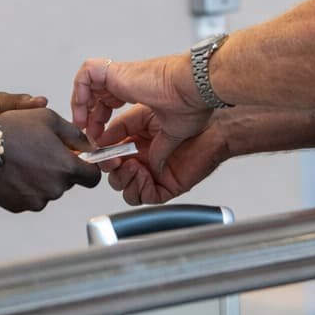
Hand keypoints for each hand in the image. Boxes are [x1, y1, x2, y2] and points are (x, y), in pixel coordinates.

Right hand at [0, 108, 101, 212]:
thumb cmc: (10, 131)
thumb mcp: (48, 118)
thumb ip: (74, 133)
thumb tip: (87, 145)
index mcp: (66, 167)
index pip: (93, 178)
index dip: (89, 167)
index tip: (81, 160)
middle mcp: (54, 188)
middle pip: (69, 182)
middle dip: (60, 168)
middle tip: (42, 151)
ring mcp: (36, 200)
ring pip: (49, 190)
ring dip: (42, 177)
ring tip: (24, 158)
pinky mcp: (18, 206)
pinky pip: (30, 197)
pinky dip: (26, 186)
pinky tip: (14, 170)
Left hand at [71, 55, 211, 171]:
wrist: (195, 88)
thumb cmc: (192, 102)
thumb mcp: (173, 133)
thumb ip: (160, 148)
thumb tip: (155, 164)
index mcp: (140, 91)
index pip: (110, 102)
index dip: (102, 123)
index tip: (102, 143)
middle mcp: (129, 82)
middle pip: (96, 94)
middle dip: (89, 116)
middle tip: (90, 136)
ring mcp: (121, 76)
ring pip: (88, 82)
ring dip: (81, 105)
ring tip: (84, 126)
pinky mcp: (116, 72)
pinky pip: (87, 75)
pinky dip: (80, 93)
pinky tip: (85, 114)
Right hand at [101, 105, 229, 205]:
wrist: (212, 128)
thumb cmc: (186, 116)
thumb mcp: (143, 116)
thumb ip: (121, 128)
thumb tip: (101, 139)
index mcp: (135, 145)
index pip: (112, 159)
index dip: (105, 159)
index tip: (102, 155)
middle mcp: (143, 162)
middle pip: (117, 177)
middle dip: (114, 172)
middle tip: (116, 162)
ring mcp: (154, 177)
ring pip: (128, 190)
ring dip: (126, 181)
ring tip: (134, 166)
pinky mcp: (165, 188)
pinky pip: (145, 197)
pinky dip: (140, 189)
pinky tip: (145, 174)